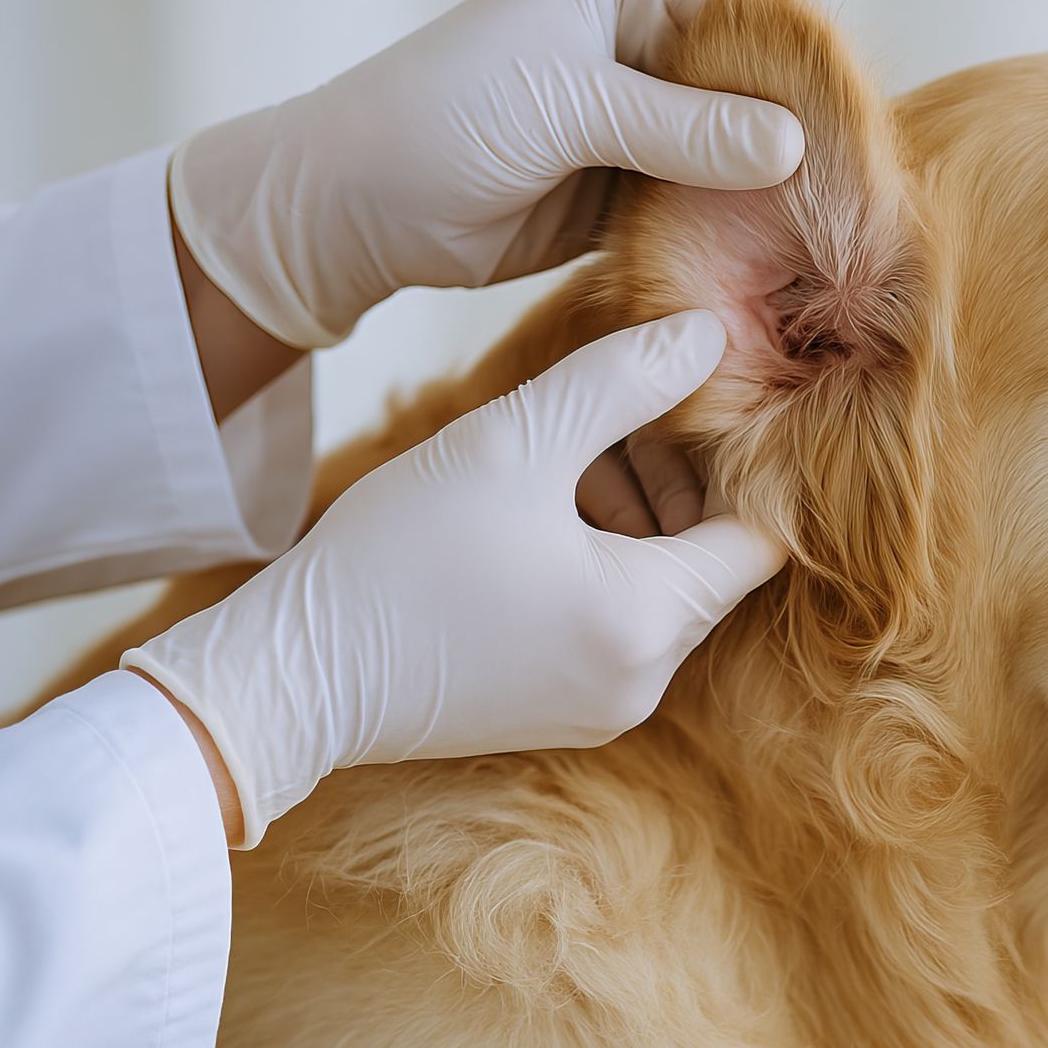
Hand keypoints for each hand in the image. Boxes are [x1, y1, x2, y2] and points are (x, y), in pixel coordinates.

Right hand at [123, 311, 782, 847]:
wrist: (288, 677)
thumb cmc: (396, 555)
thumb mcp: (517, 441)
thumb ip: (624, 380)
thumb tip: (712, 335)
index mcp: (648, 624)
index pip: (758, 537)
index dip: (735, 462)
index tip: (690, 407)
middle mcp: (643, 683)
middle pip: (708, 563)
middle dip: (671, 484)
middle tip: (608, 421)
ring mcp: (603, 708)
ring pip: (660, 592)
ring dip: (630, 521)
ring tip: (556, 462)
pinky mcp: (560, 712)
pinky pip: (614, 627)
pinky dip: (598, 568)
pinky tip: (531, 519)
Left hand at [169, 0, 804, 347]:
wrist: (354, 209)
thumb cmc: (439, 122)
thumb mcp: (568, 111)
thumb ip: (683, 129)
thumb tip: (795, 145)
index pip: (749, 4)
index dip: (804, 64)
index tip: (854, 129)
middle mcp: (643, 33)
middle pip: (755, 80)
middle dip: (797, 136)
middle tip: (855, 197)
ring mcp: (641, 112)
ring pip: (737, 148)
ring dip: (771, 193)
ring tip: (828, 238)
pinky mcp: (631, 182)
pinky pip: (704, 201)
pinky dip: (733, 229)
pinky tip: (775, 258)